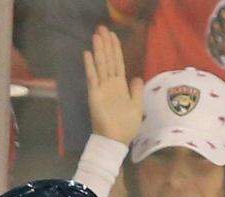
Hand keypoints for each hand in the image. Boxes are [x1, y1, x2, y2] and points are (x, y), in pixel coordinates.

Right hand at [84, 26, 144, 145]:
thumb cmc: (126, 127)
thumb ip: (136, 91)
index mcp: (120, 86)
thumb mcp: (137, 107)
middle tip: (102, 28)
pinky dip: (90, 66)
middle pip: (108, 60)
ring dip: (99, 49)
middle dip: (106, 44)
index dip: (115, 49)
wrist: (115, 141)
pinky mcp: (94, 95)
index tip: (112, 36)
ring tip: (96, 34)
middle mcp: (110, 85)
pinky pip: (92, 77)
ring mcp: (101, 89)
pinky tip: (87, 53)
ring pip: (101, 65)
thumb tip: (137, 77)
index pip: (118, 63)